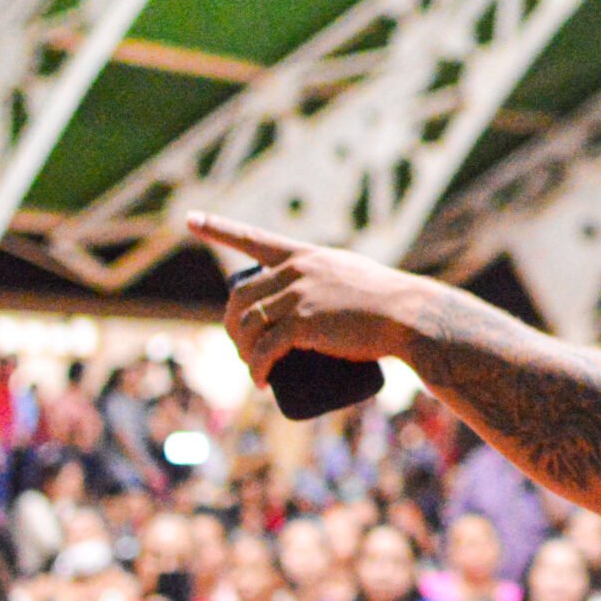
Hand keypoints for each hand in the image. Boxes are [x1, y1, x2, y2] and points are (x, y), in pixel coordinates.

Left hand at [190, 213, 424, 384]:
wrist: (410, 316)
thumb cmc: (391, 304)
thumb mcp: (356, 280)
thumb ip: (336, 284)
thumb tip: (323, 304)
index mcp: (306, 256)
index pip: (253, 239)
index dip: (219, 228)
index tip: (190, 218)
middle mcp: (297, 270)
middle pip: (243, 296)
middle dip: (233, 326)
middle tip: (245, 350)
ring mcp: (300, 296)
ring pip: (249, 324)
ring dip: (244, 352)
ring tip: (254, 370)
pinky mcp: (305, 324)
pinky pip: (266, 349)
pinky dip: (258, 368)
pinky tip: (260, 381)